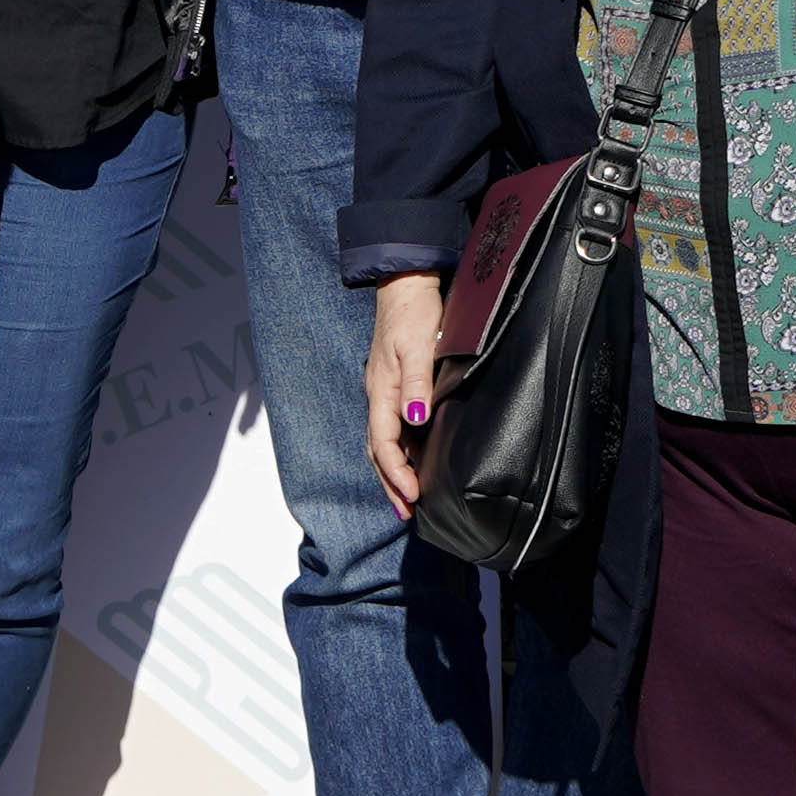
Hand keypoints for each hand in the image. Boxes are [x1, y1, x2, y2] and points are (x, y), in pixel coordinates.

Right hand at [366, 273, 445, 511]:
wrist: (406, 284)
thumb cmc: (412, 311)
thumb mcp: (417, 346)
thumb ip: (416, 383)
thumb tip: (415, 419)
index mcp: (381, 390)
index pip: (384, 443)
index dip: (397, 472)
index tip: (413, 495)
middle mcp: (379, 395)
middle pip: (379, 450)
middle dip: (391, 483)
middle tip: (406, 512)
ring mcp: (385, 391)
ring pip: (385, 441)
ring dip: (394, 472)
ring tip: (408, 497)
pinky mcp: (395, 386)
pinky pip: (393, 428)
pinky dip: (401, 451)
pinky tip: (413, 459)